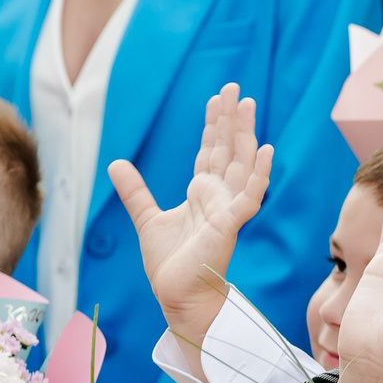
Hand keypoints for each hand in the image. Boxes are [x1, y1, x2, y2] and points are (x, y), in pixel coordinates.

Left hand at [110, 84, 273, 348]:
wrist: (176, 293)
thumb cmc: (170, 262)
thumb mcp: (147, 218)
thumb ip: (136, 191)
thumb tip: (115, 163)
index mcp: (203, 192)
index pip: (212, 151)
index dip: (213, 125)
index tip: (216, 99)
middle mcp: (219, 196)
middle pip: (228, 149)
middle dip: (231, 119)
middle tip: (233, 88)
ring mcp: (228, 208)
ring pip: (241, 163)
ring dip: (245, 134)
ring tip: (247, 105)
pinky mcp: (231, 223)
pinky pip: (250, 195)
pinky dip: (260, 173)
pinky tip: (266, 150)